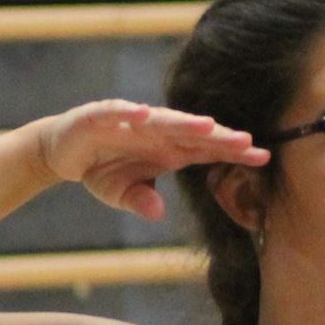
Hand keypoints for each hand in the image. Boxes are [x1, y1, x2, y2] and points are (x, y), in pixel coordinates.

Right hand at [35, 99, 264, 222]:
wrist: (62, 150)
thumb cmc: (101, 169)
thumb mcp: (121, 193)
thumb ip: (141, 200)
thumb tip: (157, 211)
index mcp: (168, 150)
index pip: (207, 150)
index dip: (233, 152)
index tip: (262, 157)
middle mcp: (155, 132)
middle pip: (192, 134)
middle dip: (218, 137)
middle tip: (246, 141)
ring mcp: (129, 122)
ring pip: (161, 120)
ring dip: (183, 122)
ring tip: (206, 126)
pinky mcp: (100, 115)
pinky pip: (117, 113)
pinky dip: (129, 113)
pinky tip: (143, 115)